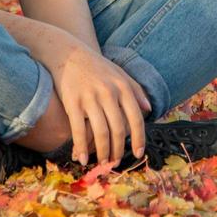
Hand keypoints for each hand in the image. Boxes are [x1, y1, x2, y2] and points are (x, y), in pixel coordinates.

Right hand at [50, 45, 152, 165]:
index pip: (135, 119)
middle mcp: (108, 92)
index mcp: (123, 87)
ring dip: (102, 152)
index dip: (138, 139)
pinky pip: (78, 130)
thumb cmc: (96, 66)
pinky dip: (81, 147)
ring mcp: (90, 97)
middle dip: (118, 150)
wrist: (68, 53)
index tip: (137, 154)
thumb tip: (149, 109)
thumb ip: (136, 90)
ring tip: (102, 163)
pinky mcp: (72, 102)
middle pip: (118, 129)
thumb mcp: (119, 74)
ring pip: (101, 132)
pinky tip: (81, 159)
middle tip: (115, 162)